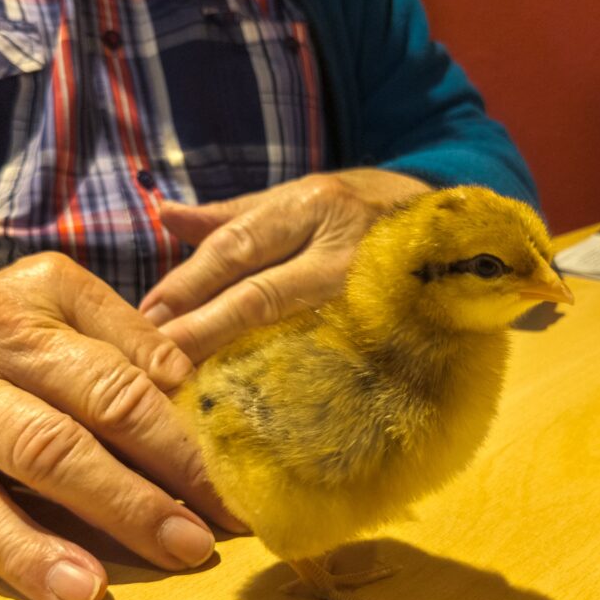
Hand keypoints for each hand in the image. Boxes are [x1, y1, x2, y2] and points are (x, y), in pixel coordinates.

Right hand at [0, 253, 244, 599]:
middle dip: (178, 463)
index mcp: (48, 293)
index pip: (138, 359)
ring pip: (46, 451)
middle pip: (104, 400)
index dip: (198, 420)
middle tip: (231, 515)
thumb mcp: (53, 313)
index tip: (244, 468)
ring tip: (180, 549)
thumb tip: (202, 396)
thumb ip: (124, 343)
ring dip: (123, 506)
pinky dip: (27, 551)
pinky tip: (80, 587)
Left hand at [139, 169, 430, 361]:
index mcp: (314, 206)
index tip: (147, 318)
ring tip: (196, 385)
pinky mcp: (394, 332)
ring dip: (240, 361)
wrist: (452, 229)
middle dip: (203, 330)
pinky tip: (260, 401)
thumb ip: (232, 215)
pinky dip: (293, 380)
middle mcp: (341, 248)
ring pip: (295, 331)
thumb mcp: (299, 197)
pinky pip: (337, 359)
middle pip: (261, 294)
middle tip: (156, 361)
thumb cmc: (358, 210)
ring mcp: (372, 294)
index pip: (237, 248)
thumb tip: (164, 216)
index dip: (188, 285)